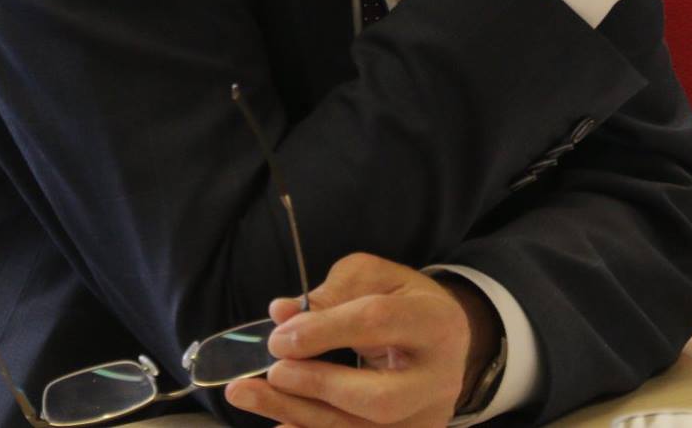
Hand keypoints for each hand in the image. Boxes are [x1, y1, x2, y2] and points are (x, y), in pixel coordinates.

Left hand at [223, 253, 496, 427]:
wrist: (443, 341)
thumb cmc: (401, 302)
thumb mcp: (373, 278)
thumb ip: (329, 293)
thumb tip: (281, 314)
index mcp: (434, 322)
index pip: (378, 323)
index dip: (323, 331)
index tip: (278, 338)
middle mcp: (439, 379)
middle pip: (380, 398)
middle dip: (319, 386)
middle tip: (275, 371)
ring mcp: (426, 418)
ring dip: (298, 415)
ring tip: (248, 395)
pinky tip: (279, 424)